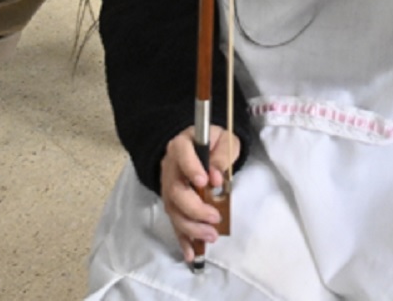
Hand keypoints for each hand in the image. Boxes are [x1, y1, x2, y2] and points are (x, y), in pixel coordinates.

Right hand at [160, 126, 239, 261]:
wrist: (203, 147)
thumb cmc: (215, 142)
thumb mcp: (224, 140)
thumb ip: (221, 155)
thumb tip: (215, 178)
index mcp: (181, 145)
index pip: (182, 155)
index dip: (191, 168)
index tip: (205, 182)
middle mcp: (170, 168)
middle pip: (175, 191)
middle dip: (194, 208)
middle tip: (215, 218)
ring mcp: (168, 188)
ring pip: (173, 211)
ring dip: (191, 227)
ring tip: (211, 236)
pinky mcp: (173, 204)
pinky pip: (175, 223)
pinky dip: (183, 240)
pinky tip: (191, 253)